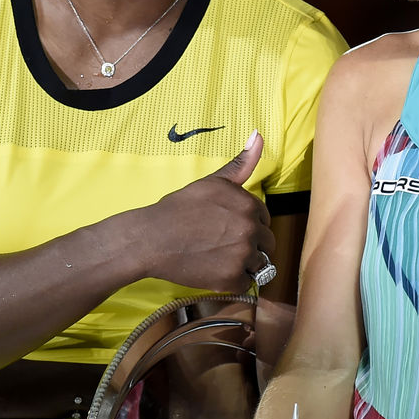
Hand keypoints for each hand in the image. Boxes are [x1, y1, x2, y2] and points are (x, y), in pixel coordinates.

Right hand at [149, 131, 275, 291]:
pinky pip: (247, 283)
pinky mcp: (231, 279)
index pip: (265, 219)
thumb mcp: (212, 182)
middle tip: (222, 243)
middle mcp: (250, 229)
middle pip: (267, 243)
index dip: (247, 224)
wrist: (151, 238)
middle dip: (251, 245)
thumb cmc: (179, 208)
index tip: (226, 227)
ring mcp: (242, 255)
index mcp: (248, 204)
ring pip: (260, 264)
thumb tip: (258, 135)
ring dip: (244, 264)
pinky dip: (234, 281)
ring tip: (219, 257)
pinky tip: (215, 270)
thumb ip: (241, 163)